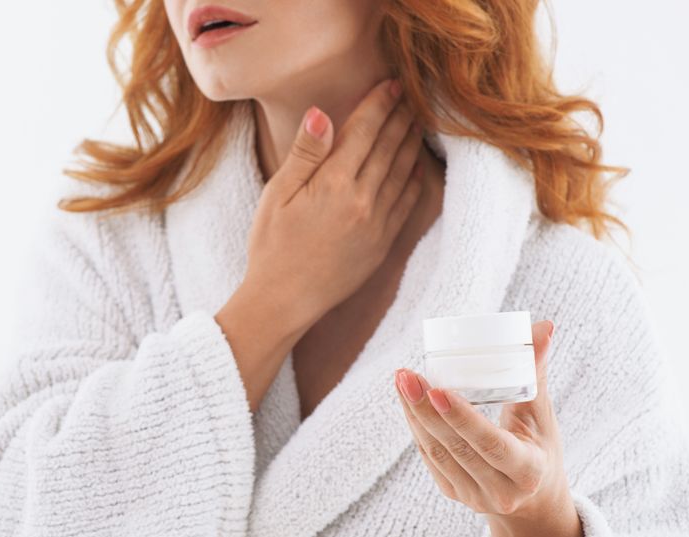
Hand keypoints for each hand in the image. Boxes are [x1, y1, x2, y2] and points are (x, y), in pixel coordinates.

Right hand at [242, 78, 424, 329]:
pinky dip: (415, 179)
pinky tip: (417, 166)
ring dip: (411, 143)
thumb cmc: (271, 247)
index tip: (391, 84)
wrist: (284, 301)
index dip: (379, 103)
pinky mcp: (383, 244)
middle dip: (400, 117)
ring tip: (416, 122)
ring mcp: (377, 223)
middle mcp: (363, 200)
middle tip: (410, 95)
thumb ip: (304, 153)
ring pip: (403, 171)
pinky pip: (407, 203)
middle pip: (388, 146)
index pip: (364, 130)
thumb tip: (323, 113)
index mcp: (333, 183)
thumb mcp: (278, 195)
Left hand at [393, 320, 571, 521]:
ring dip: (414, 415)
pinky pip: (429, 458)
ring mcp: (473, 497)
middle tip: (407, 375)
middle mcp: (500, 492)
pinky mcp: (453, 494)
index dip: (462, 418)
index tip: (437, 389)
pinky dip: (416, 427)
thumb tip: (543, 326)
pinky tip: (406, 401)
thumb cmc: (541, 447)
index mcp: (528, 472)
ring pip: (436, 453)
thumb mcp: (542, 414)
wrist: (535, 499)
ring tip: (402, 381)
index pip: (491, 444)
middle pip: (455, 447)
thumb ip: (535, 372)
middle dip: (425, 409)